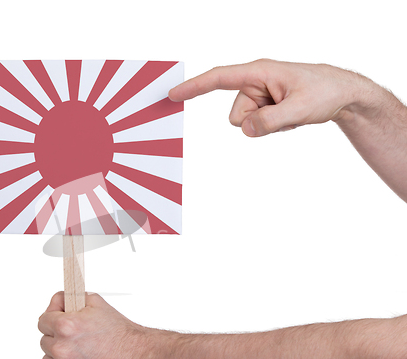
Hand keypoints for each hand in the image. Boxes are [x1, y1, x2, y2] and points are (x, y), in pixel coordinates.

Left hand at [38, 292, 148, 358]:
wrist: (137, 358)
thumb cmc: (120, 333)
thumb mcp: (96, 303)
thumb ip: (70, 299)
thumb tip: (57, 301)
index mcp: (66, 327)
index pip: (42, 320)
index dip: (53, 318)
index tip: (61, 322)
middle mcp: (62, 350)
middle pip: (44, 341)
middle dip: (57, 338)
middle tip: (77, 339)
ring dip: (58, 358)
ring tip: (80, 355)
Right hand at [169, 59, 370, 136]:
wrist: (342, 94)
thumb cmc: (324, 91)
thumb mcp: (299, 109)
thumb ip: (269, 121)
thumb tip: (244, 129)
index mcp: (258, 72)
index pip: (218, 79)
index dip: (193, 87)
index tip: (173, 94)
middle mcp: (255, 83)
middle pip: (236, 115)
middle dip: (255, 122)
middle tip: (284, 114)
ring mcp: (260, 95)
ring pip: (245, 123)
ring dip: (266, 125)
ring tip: (290, 114)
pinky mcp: (265, 106)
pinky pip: (256, 126)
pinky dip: (272, 126)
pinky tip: (290, 116)